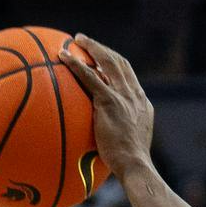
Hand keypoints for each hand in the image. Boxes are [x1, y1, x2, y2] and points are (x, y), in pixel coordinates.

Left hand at [58, 36, 153, 178]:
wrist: (135, 165)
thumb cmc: (130, 165)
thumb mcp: (130, 144)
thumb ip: (120, 133)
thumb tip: (105, 140)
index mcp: (141, 103)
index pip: (128, 75)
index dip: (114, 64)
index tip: (102, 59)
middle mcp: (134, 95)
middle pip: (119, 62)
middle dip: (102, 50)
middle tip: (85, 42)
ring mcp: (123, 96)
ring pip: (107, 63)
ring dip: (91, 48)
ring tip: (76, 41)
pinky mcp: (110, 101)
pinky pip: (90, 77)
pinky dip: (77, 64)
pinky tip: (63, 57)